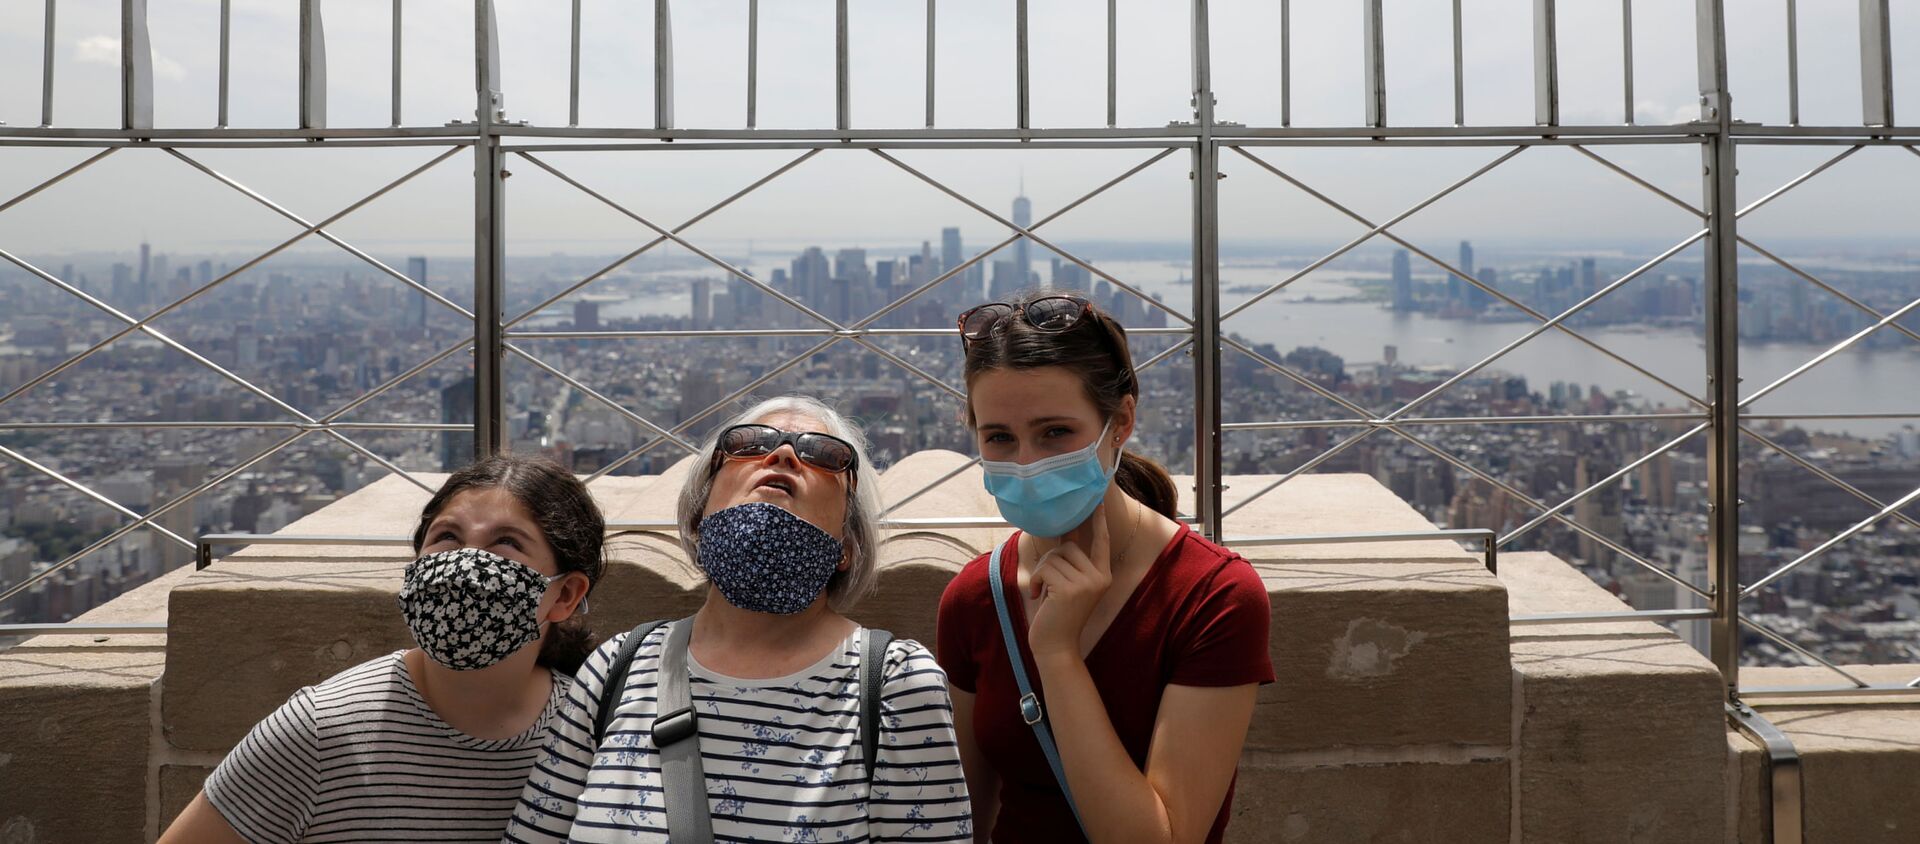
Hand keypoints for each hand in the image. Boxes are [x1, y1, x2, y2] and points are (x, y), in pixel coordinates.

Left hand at [1026, 503, 1112, 660]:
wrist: (1056, 647)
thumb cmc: (1059, 615)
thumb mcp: (1071, 586)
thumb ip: (1072, 562)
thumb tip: (1068, 533)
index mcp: (1103, 576)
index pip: (1101, 542)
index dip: (1098, 521)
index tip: (1098, 501)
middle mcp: (1100, 577)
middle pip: (1069, 547)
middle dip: (1050, 560)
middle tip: (1046, 583)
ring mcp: (1087, 583)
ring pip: (1054, 557)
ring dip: (1041, 572)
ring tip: (1043, 592)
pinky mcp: (1070, 589)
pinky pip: (1044, 568)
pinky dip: (1035, 580)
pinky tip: (1038, 597)